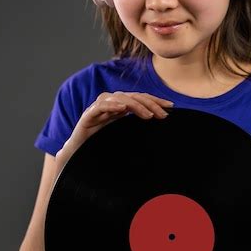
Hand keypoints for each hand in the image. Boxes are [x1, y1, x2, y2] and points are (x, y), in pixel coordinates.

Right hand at [55, 92, 173, 172]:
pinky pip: (101, 106)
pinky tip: (123, 109)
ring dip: (136, 105)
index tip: (171, 107)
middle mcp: (111, 103)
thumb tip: (159, 127)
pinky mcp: (88, 115)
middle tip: (163, 114)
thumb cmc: (102, 145)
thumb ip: (138, 130)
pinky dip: (112, 106)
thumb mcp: (125, 135)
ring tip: (148, 115)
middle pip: (133, 97)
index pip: (141, 99)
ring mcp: (99, 108)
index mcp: (121, 107)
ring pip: (120, 99)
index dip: (155, 101)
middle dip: (150, 104)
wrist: (79, 154)